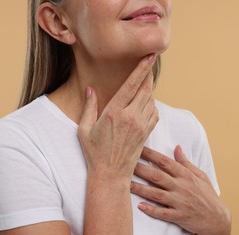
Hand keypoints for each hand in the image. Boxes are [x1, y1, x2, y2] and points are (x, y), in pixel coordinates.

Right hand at [78, 55, 158, 178]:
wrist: (111, 175)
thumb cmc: (94, 152)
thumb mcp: (84, 129)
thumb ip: (89, 107)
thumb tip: (89, 89)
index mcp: (114, 113)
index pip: (131, 85)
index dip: (141, 68)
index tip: (149, 56)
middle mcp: (130, 117)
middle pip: (145, 89)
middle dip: (148, 74)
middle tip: (149, 63)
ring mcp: (141, 126)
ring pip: (151, 100)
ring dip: (149, 90)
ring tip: (144, 83)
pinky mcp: (146, 134)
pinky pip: (154, 113)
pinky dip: (152, 104)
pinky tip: (145, 103)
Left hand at [130, 146, 230, 234]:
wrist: (218, 221)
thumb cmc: (208, 196)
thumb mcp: (201, 176)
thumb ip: (186, 163)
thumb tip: (177, 147)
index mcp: (186, 175)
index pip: (165, 162)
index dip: (150, 154)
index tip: (137, 147)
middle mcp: (182, 187)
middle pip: (157, 176)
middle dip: (140, 169)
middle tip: (124, 163)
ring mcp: (180, 202)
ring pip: (156, 194)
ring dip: (140, 189)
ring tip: (125, 184)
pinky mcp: (180, 216)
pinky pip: (163, 213)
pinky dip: (152, 210)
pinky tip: (139, 206)